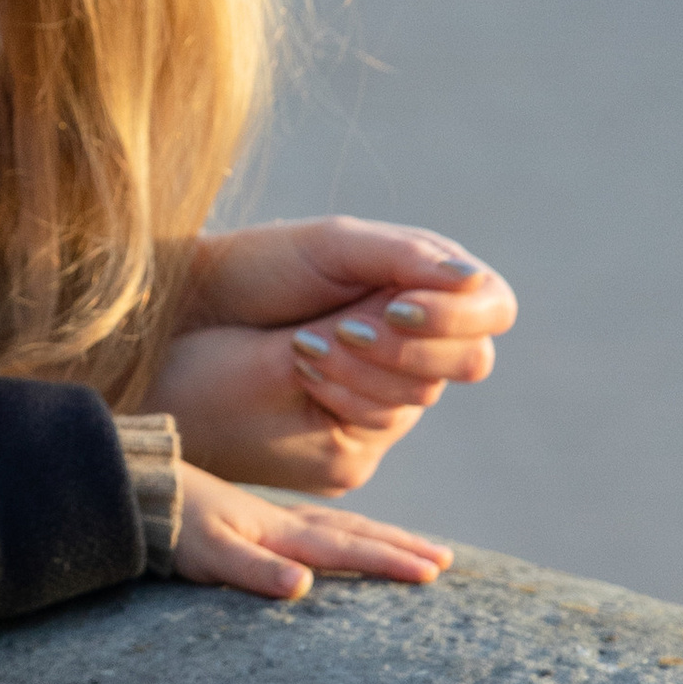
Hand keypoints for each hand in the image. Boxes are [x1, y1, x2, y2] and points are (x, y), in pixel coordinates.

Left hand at [152, 217, 515, 493]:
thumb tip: (473, 282)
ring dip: (362, 369)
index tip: (398, 307)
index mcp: (426, 284)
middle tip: (340, 328)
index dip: (457, 314)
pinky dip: (341, 395)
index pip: (491, 307)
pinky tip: (298, 369)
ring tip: (301, 342)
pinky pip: (379, 428)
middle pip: (467, 360)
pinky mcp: (357, 437)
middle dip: (403, 345)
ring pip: (421, 397)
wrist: (191, 310)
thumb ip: (405, 258)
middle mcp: (420, 342)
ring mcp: (393, 392)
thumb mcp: (333, 246)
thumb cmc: (263, 265)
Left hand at [171, 462, 451, 601]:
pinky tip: (354, 538)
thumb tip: (304, 585)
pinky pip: (324, 526)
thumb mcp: (209, 553)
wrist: (140, 490)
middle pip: (357, 533)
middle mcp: (286, 521)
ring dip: (385, 537)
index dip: (391, 560)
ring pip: (344, 526)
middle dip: (404, 546)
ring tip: (421, 548)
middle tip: (447, 560)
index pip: (347, 548)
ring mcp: (275, 518)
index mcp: (280, 531)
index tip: (434, 570)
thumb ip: (254, 570)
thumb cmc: (172, 525)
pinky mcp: (260, 522)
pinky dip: (353, 532)